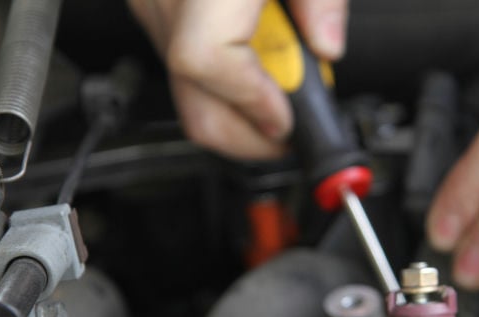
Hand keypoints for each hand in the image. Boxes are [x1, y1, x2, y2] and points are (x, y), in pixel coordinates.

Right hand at [128, 0, 348, 158]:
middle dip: (251, 139)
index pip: (206, 63)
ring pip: (187, 93)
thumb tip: (327, 48)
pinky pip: (183, 64)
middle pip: (194, 104)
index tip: (288, 120)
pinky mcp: (153, 7)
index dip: (252, 105)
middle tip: (291, 136)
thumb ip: (321, 1)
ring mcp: (151, 5)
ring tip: (280, 101)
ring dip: (239, 114)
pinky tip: (255, 73)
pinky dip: (223, 83)